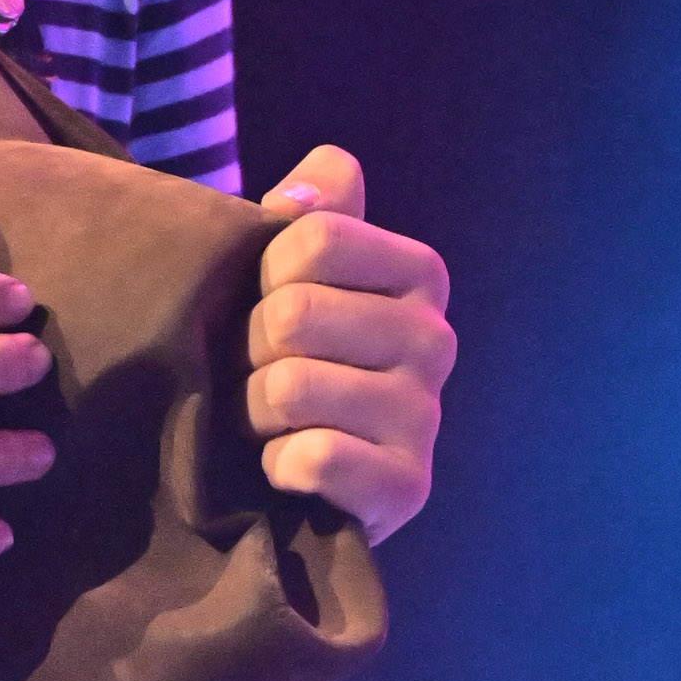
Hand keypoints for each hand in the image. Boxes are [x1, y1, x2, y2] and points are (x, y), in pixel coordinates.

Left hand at [245, 146, 454, 545]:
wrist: (306, 473)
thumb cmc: (292, 354)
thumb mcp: (292, 270)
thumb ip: (311, 209)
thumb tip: (303, 194)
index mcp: (419, 272)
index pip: (313, 236)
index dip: (260, 272)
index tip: (262, 302)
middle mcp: (436, 339)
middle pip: (293, 314)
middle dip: (245, 350)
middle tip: (257, 372)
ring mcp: (426, 416)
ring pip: (289, 388)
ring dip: (251, 413)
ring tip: (270, 420)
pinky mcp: (407, 486)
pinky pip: (313, 458)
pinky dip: (276, 467)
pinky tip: (287, 467)